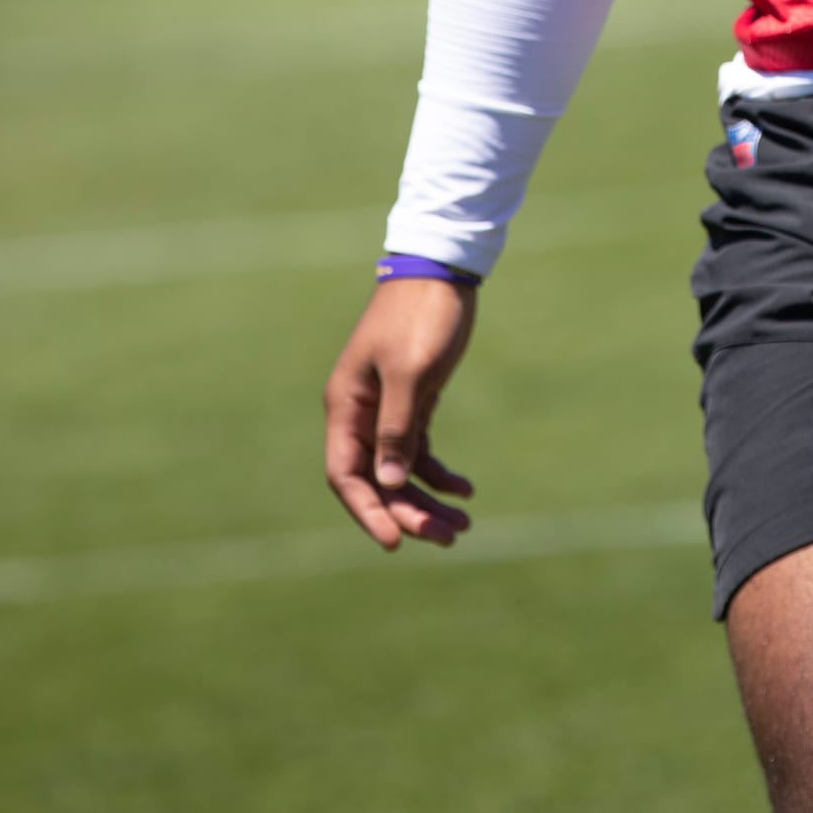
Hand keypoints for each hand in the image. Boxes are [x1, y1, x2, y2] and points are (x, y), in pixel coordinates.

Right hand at [324, 278, 477, 550]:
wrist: (443, 271)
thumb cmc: (422, 315)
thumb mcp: (411, 371)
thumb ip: (397, 427)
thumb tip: (389, 483)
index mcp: (347, 406)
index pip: (347, 474)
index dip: (368, 511)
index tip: (396, 541)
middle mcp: (361, 413)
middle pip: (378, 480)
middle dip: (408, 513)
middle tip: (448, 538)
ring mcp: (387, 409)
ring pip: (400, 471)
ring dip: (427, 500)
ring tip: (462, 526)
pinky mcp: (414, 401)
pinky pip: (419, 451)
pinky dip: (439, 473)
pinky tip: (465, 489)